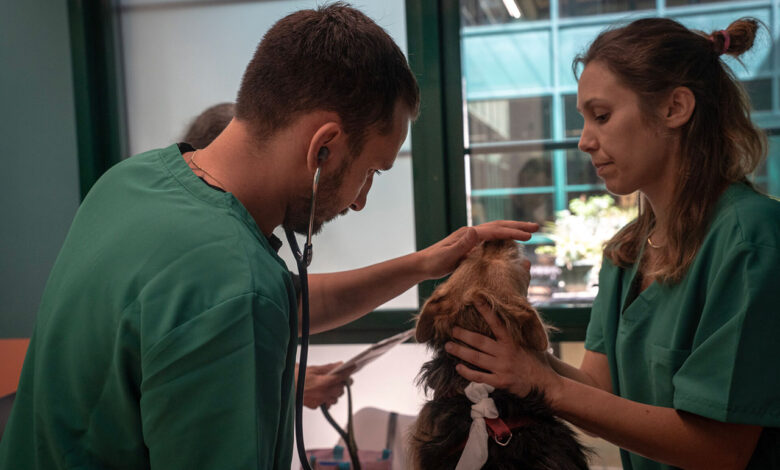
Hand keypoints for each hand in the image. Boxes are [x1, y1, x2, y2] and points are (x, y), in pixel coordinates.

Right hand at [296, 362, 354, 408]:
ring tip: (330, 384)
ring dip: (335, 391)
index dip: (348, 371)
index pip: (341, 377)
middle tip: (340, 376)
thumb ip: (327, 368)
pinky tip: (323, 393)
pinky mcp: (315, 406)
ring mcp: (319, 401)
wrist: (283, 390)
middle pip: (341, 389)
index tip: (353, 367)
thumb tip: (339, 365)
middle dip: (342, 383)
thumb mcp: (311, 369)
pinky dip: (327, 398)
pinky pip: (327, 403)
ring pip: (335, 398)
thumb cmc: (294, 378)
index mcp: (323, 383)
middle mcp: (323, 393)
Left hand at [419, 220, 538, 279]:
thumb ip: (460, 245)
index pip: (495, 231)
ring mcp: (471, 238)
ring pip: (496, 230)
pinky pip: (492, 239)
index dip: (512, 232)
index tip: (529, 236)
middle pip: (498, 226)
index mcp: (469, 234)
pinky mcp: (471, 245)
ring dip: (513, 229)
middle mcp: (471, 233)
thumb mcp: (446, 256)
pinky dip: (505, 237)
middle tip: (536, 228)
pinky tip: (511, 242)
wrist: (422, 264)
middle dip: (518, 226)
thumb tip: (475, 230)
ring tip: (529, 232)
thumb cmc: (433, 262)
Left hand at [444, 300, 561, 399]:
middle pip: (479, 341)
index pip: (496, 323)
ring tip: (448, 346)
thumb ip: (520, 333)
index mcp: (512, 341)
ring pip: (475, 358)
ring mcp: (501, 368)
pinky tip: (458, 368)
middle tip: (451, 329)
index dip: (485, 310)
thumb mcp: (531, 344)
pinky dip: (467, 373)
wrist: (546, 384)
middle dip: (463, 334)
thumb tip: (516, 318)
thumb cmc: (538, 362)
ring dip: (460, 352)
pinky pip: (479, 377)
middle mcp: (505, 353)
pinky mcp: (500, 382)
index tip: (474, 299)